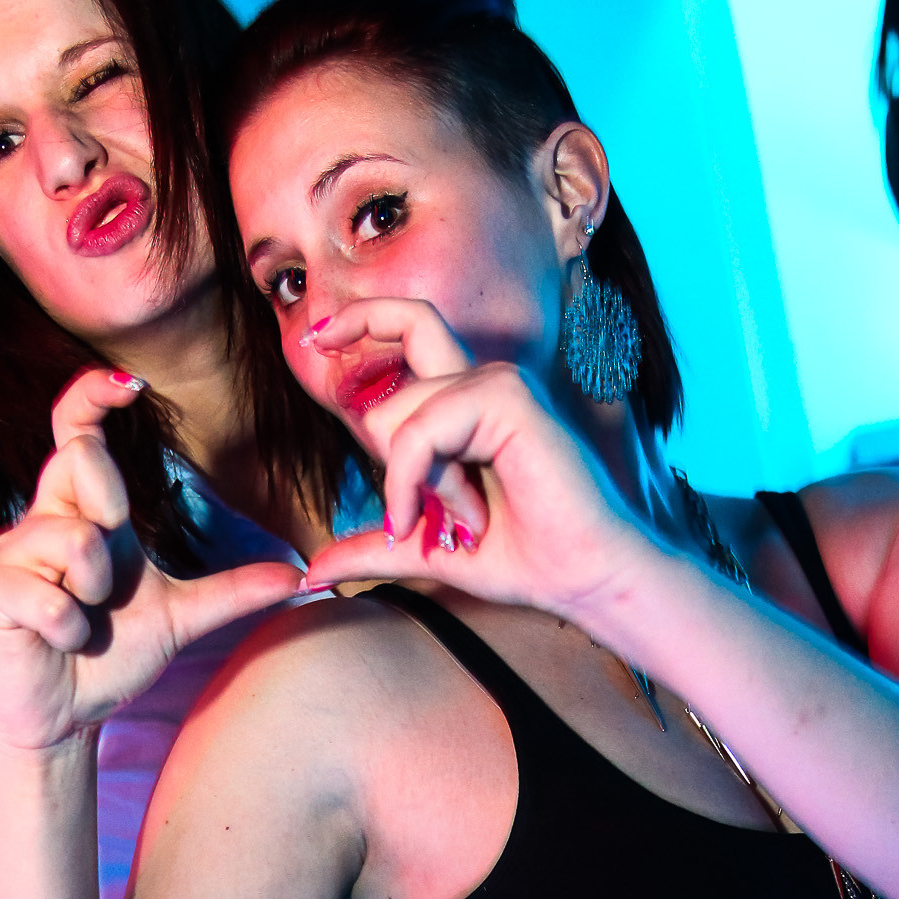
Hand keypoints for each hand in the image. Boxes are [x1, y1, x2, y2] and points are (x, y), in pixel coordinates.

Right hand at [0, 368, 300, 750]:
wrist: (70, 716)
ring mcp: (11, 550)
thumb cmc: (112, 657)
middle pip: (79, 463)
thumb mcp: (182, 618)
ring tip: (86, 620)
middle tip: (110, 584)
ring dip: (93, 592)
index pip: (79, 434)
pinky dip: (68, 628)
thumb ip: (234, 592)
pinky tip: (60, 642)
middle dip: (108, 520)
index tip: (132, 383)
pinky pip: (46, 595)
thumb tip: (300, 576)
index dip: (93, 397)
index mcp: (89, 514)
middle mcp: (46, 519)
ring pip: (71, 538)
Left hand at [299, 305, 649, 622]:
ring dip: (417, 484)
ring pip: (400, 414)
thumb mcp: (429, 550)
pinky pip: (420, 431)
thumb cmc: (527, 559)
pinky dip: (417, 480)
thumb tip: (314, 570)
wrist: (584, 578)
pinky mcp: (507, 398)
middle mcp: (485, 380)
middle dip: (390, 453)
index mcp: (470, 399)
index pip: (408, 326)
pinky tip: (455, 518)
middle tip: (436, 517)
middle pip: (394, 361)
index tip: (316, 339)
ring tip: (466, 522)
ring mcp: (498, 383)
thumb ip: (375, 547)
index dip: (362, 320)